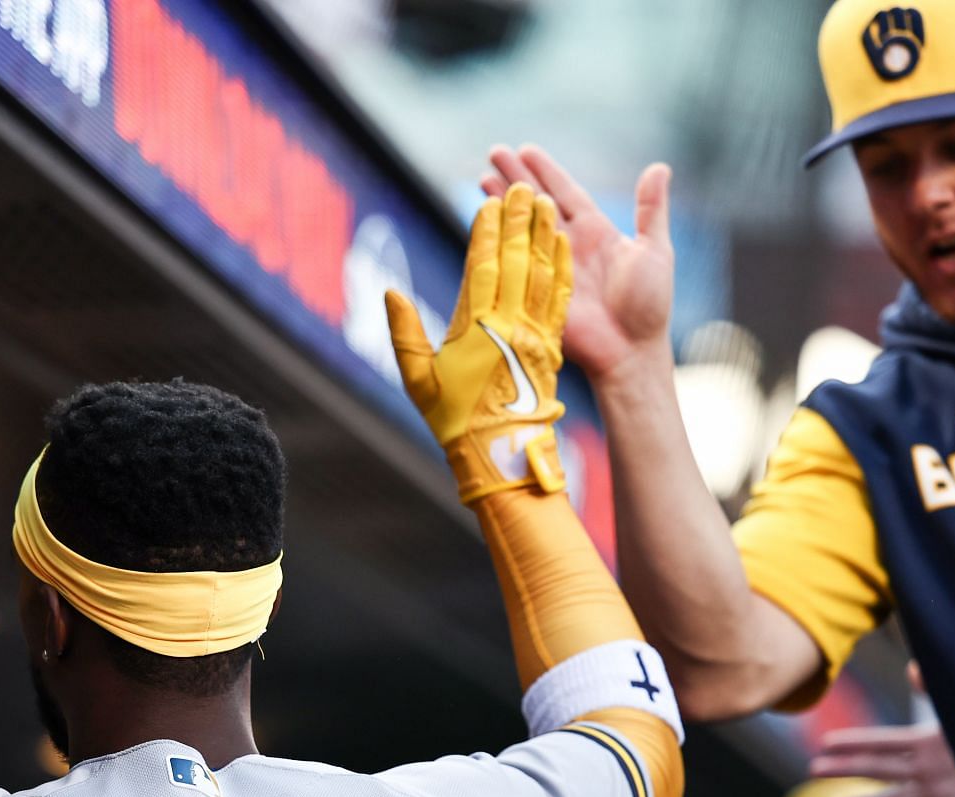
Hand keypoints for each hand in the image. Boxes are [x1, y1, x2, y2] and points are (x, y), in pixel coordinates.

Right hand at [385, 183, 570, 503]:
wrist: (500, 454)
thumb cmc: (453, 419)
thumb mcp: (419, 381)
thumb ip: (405, 335)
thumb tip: (392, 294)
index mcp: (476, 329)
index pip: (484, 268)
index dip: (486, 232)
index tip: (488, 201)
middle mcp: (510, 326)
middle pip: (517, 262)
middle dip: (519, 222)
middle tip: (522, 185)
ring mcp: (535, 335)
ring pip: (542, 274)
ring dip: (544, 235)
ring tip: (545, 201)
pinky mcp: (551, 346)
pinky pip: (559, 299)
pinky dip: (560, 268)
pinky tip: (563, 244)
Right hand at [482, 146, 672, 380]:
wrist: (629, 351)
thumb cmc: (648, 306)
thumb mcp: (654, 251)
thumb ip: (651, 210)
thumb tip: (659, 167)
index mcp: (595, 232)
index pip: (564, 193)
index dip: (545, 171)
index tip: (525, 150)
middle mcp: (567, 246)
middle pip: (535, 203)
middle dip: (514, 178)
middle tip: (493, 152)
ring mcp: (548, 267)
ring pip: (519, 226)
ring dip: (500, 203)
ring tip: (482, 178)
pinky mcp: (535, 290)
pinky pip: (511, 260)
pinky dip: (496, 240)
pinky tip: (483, 220)